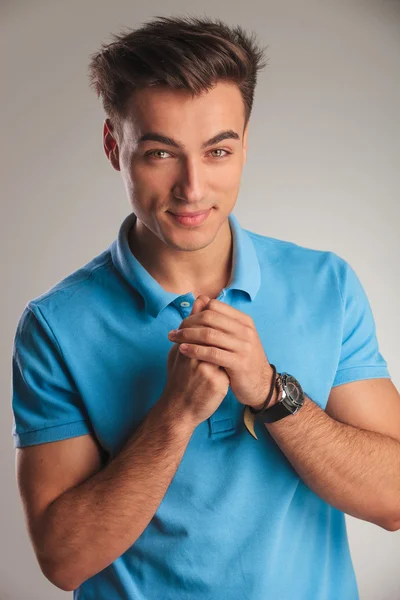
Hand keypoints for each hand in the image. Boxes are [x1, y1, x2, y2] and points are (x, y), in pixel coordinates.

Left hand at [168, 295, 277, 409]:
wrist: (261, 384)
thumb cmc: (243, 359)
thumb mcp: (236, 337)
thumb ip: (220, 321)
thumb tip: (201, 299)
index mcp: (244, 321)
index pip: (214, 307)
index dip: (195, 313)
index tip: (182, 323)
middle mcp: (245, 330)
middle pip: (209, 318)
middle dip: (187, 323)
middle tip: (173, 332)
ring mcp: (243, 346)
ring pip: (209, 334)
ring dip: (187, 336)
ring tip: (173, 340)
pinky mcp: (239, 363)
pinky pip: (212, 353)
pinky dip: (195, 350)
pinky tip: (182, 351)